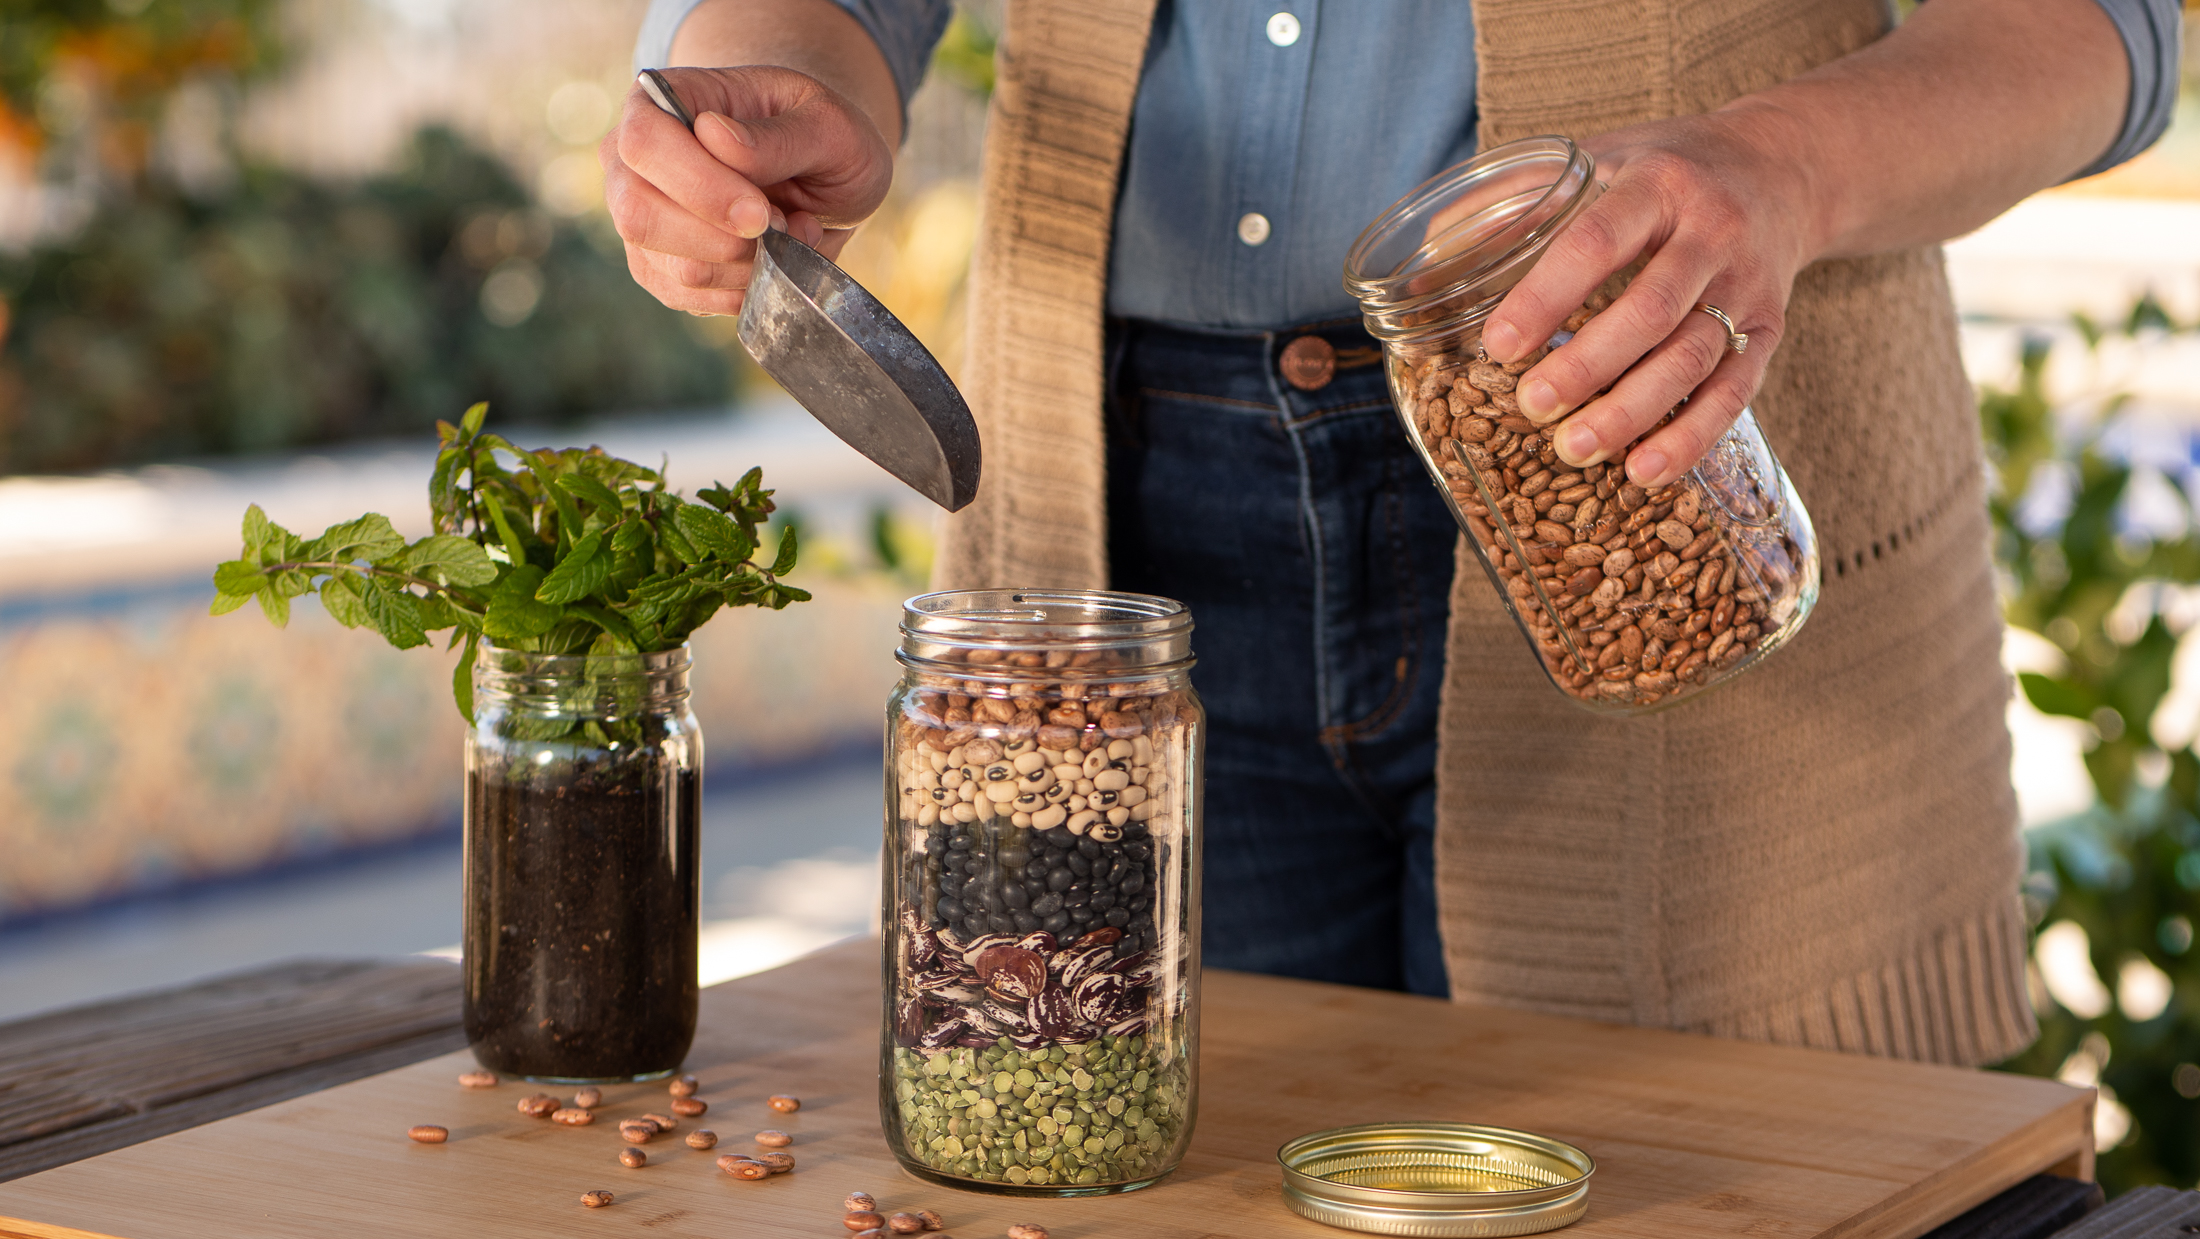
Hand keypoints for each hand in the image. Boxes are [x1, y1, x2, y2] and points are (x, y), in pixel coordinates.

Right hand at [602, 65, 894, 316]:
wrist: (823, 175)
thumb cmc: (820, 138)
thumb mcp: (827, 125)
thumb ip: (776, 136)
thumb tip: (713, 135)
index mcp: (662, 100)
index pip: (645, 143)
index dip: (699, 186)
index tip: (761, 212)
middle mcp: (633, 160)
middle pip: (639, 214)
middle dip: (723, 239)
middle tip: (780, 225)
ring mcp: (640, 217)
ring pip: (674, 266)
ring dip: (747, 264)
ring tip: (788, 233)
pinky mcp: (658, 268)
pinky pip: (689, 297)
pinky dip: (743, 288)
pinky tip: (771, 258)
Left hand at [1478, 109, 1815, 488]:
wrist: (1782, 169)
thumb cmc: (1664, 170)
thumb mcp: (1598, 157)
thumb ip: (1517, 199)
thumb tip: (1429, 255)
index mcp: (1657, 183)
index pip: (1598, 241)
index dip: (1546, 296)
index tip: (1499, 344)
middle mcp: (1711, 232)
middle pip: (1650, 309)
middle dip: (1588, 364)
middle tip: (1533, 405)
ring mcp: (1747, 285)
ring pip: (1692, 357)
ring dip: (1632, 410)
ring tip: (1575, 448)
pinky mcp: (1770, 330)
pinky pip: (1735, 391)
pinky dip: (1691, 436)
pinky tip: (1645, 471)